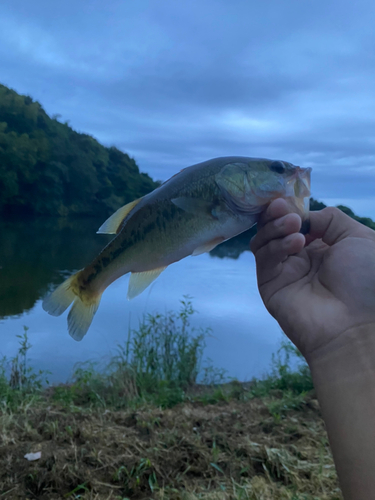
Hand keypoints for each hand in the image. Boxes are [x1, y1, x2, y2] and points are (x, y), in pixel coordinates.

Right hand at [251, 199, 374, 359]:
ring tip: (295, 225)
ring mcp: (283, 270)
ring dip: (276, 226)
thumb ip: (330, 218)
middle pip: (275, 227)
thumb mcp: (359, 238)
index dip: (292, 207)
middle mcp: (300, 257)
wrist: (354, 325)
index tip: (290, 199)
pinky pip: (264, 256)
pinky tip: (295, 243)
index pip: (296, 220)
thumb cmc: (365, 281)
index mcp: (322, 246)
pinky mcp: (269, 283)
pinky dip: (276, 244)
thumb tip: (302, 216)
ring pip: (265, 239)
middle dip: (278, 213)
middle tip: (284, 206)